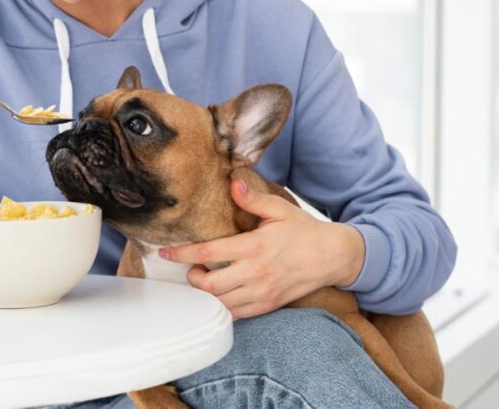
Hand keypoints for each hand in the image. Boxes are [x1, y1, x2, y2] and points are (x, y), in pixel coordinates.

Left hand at [159, 179, 365, 319]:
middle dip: (192, 278)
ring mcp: (262, 292)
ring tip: (204, 281)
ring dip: (206, 295)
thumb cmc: (303, 230)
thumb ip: (253, 198)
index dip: (182, 253)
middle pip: (208, 285)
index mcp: (253, 247)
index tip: (166, 250)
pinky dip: (222, 307)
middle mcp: (255, 273)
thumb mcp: (279, 209)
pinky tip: (220, 295)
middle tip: (192, 268)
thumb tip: (232, 183)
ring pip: (220, 304)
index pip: (208, 254)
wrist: (332, 256)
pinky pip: (237, 314)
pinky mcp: (268, 305)